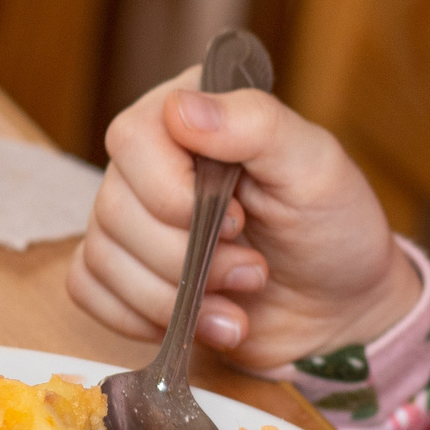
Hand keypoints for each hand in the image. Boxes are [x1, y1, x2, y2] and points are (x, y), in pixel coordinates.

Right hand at [67, 70, 421, 367]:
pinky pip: (89, 290)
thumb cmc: (335, 229)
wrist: (340, 310)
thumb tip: (180, 107)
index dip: (176, 193)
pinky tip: (199, 322)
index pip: (134, 137)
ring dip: (173, 297)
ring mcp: (134, 216)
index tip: (238, 221)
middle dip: (187, 259)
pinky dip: (141, 318)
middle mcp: (153, 159)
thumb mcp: (316, 167)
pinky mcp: (125, 269)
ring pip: (101, 255)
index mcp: (195, 114)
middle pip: (115, 207)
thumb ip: (256, 124)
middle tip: (253, 271)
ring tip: (239, 301)